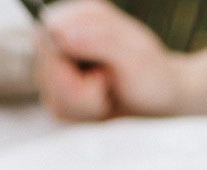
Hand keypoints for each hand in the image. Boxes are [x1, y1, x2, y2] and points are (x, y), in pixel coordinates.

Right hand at [37, 0, 183, 121]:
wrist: (161, 99)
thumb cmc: (153, 75)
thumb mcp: (134, 55)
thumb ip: (100, 39)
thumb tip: (63, 33)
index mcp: (81, 16)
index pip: (46, 39)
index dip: (65, 66)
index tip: (97, 74)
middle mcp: (66, 38)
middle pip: (45, 72)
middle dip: (77, 91)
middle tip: (105, 84)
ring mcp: (61, 66)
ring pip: (51, 97)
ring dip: (82, 105)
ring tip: (106, 92)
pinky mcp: (62, 92)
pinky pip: (58, 112)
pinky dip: (82, 115)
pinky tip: (100, 103)